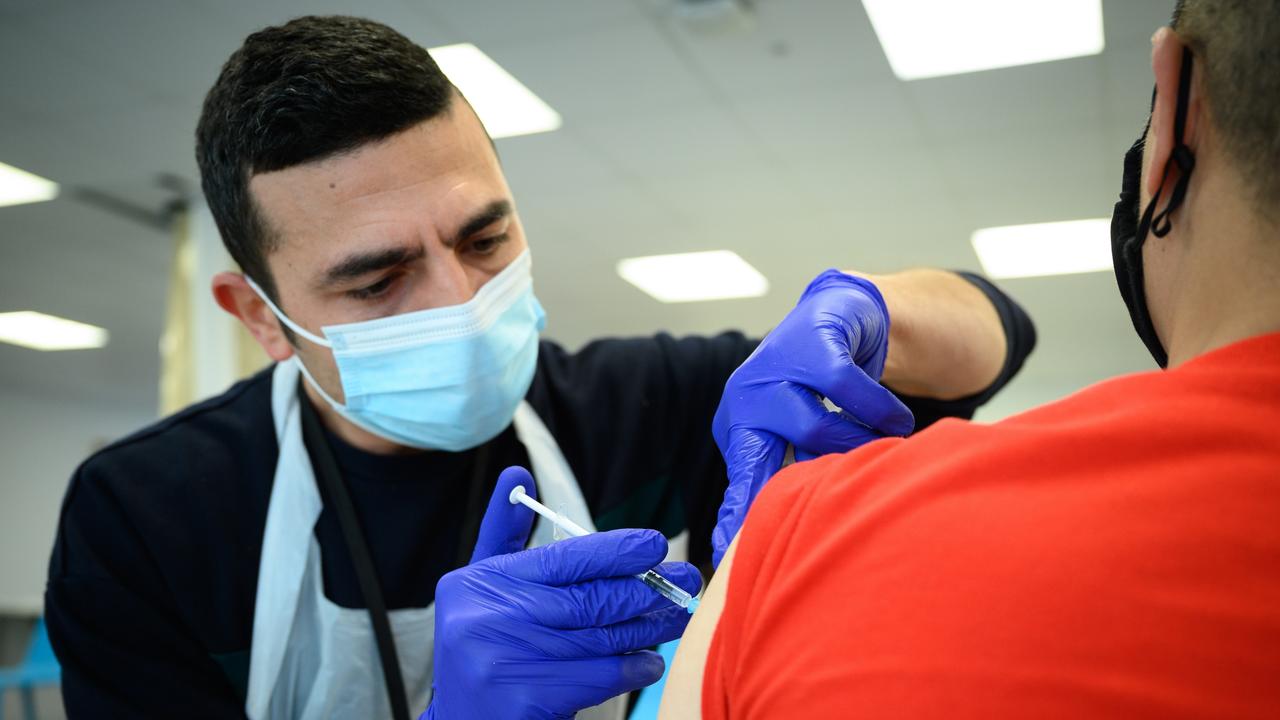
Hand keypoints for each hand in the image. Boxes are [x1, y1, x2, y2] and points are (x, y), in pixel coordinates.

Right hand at [424, 466, 701, 719]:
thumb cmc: (483, 647)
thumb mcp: (482, 588)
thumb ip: (505, 535)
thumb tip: (516, 474)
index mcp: (480, 584)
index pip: (561, 559)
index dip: (614, 550)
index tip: (653, 544)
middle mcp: (488, 618)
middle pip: (588, 598)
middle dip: (644, 590)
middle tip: (684, 580)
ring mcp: (505, 661)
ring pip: (600, 637)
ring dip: (647, 627)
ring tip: (676, 616)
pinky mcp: (526, 700)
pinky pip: (599, 676)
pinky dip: (632, 667)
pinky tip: (650, 661)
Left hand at [711, 270, 914, 565]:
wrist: (842, 312)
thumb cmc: (819, 386)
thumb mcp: (797, 431)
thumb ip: (793, 473)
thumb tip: (795, 537)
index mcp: (739, 427)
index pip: (738, 480)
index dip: (735, 517)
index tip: (725, 554)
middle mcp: (746, 398)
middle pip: (763, 460)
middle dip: (791, 492)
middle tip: (825, 510)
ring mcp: (774, 367)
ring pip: (816, 430)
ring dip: (858, 444)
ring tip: (882, 445)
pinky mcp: (811, 342)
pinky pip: (849, 391)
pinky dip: (880, 410)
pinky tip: (895, 419)